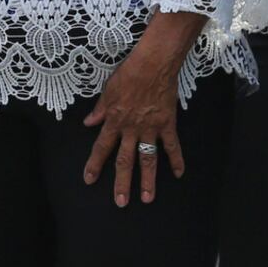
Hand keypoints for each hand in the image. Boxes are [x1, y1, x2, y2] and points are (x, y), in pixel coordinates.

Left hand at [82, 22, 193, 206]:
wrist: (153, 64)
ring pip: (148, 159)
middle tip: (121, 202)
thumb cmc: (129, 73)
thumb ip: (99, 110)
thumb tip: (88, 123)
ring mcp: (150, 128)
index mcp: (114, 121)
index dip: (94, 165)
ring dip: (148, 180)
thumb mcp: (107, 90)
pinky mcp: (167, 124)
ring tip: (148, 198)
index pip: (101, 147)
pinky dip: (177, 159)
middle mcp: (131, 129)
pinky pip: (172, 145)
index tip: (89, 180)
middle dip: (122, 183)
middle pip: (125, 161)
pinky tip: (179, 173)